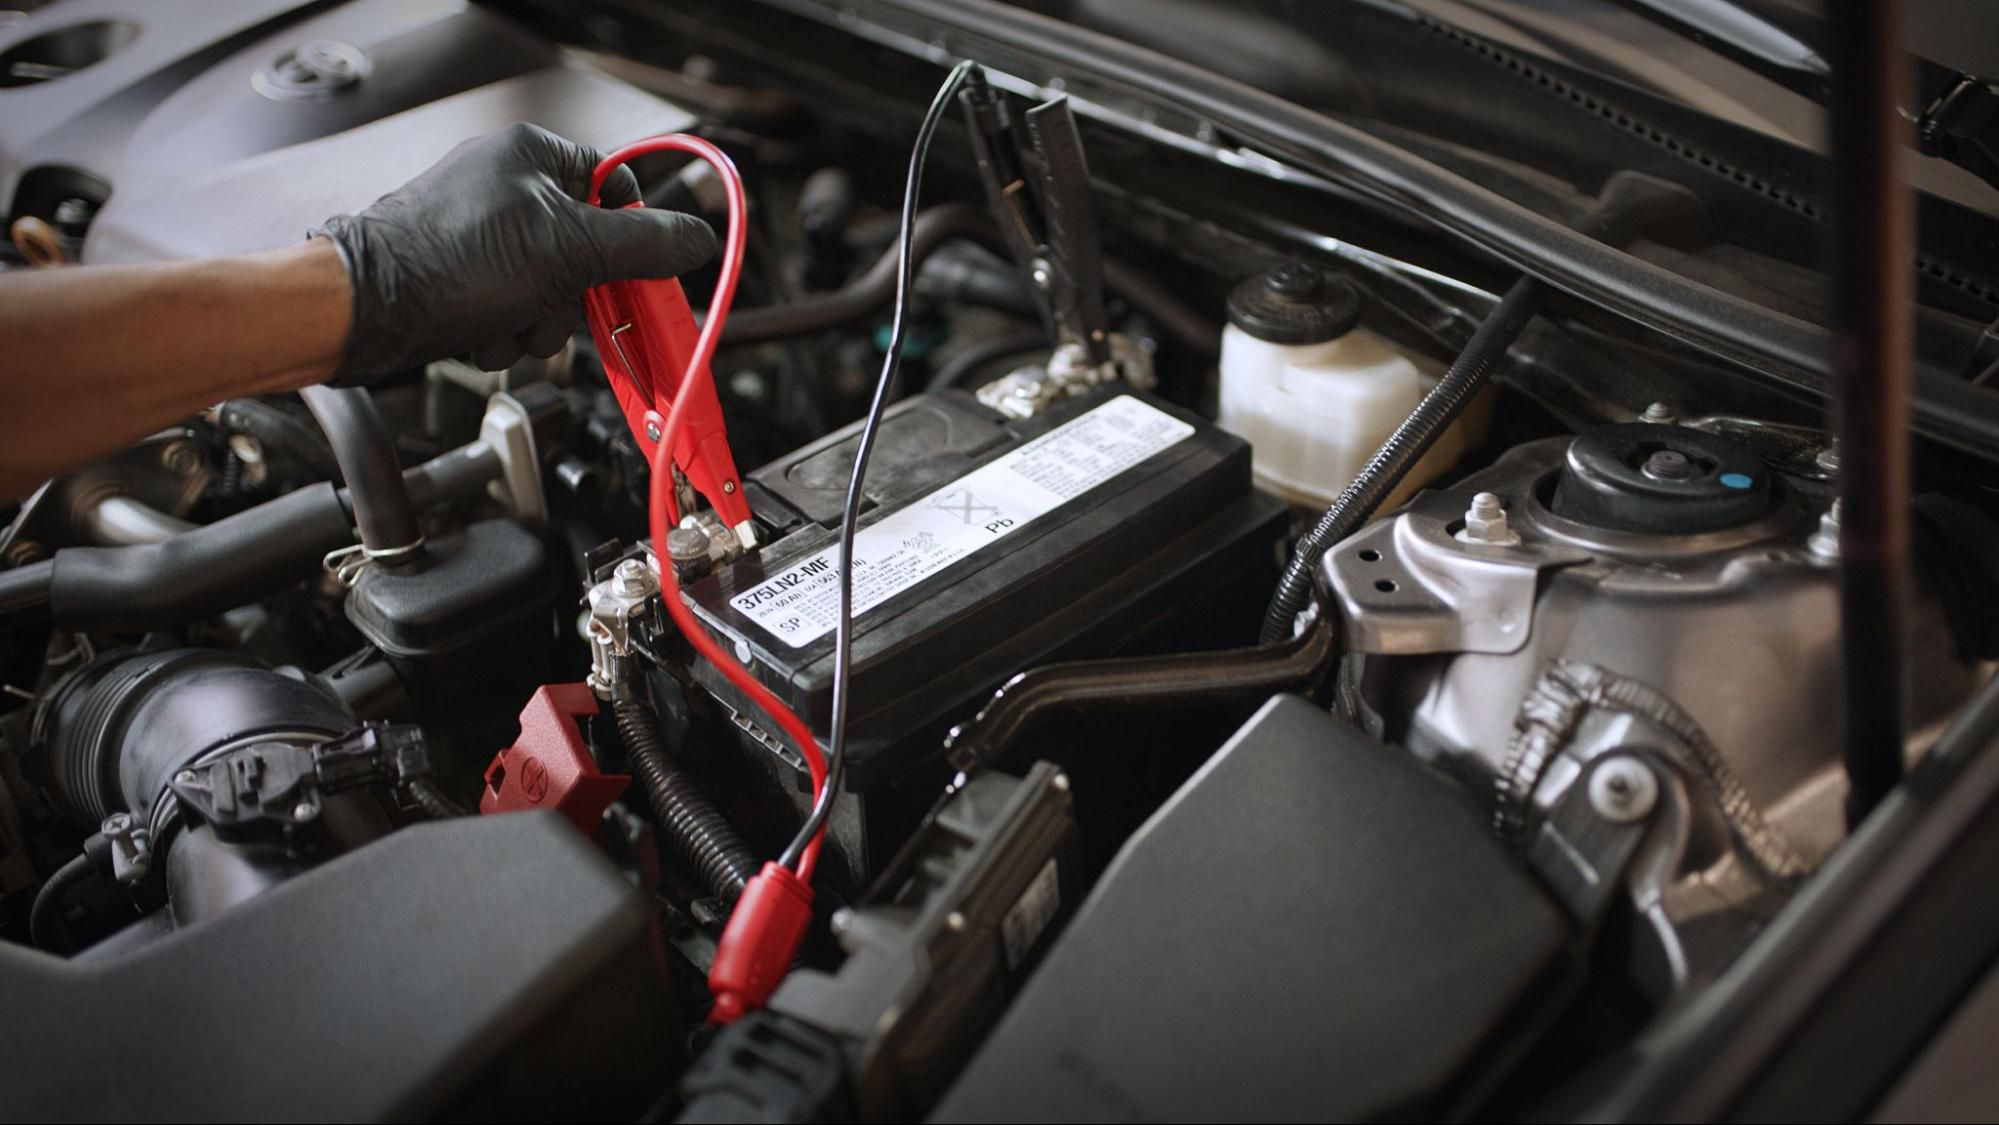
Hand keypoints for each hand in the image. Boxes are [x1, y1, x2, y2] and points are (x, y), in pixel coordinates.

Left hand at [316, 123, 717, 380]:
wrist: (364, 310)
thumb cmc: (448, 265)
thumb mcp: (568, 252)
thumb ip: (642, 245)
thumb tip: (698, 238)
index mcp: (532, 155)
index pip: (616, 189)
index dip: (629, 239)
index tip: (631, 276)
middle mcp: (505, 183)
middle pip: (585, 248)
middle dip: (573, 297)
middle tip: (552, 310)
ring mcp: (478, 228)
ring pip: (549, 285)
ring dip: (537, 323)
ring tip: (507, 329)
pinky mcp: (456, 268)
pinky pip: (509, 302)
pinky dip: (504, 329)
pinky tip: (482, 336)